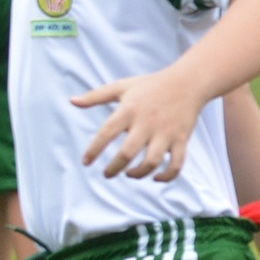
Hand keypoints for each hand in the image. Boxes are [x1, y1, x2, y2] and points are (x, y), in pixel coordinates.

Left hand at [74, 68, 207, 179]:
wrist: (187, 82)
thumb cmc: (151, 84)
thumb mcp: (122, 86)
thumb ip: (96, 96)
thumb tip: (71, 101)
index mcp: (129, 110)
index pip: (106, 133)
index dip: (93, 150)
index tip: (86, 162)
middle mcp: (147, 123)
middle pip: (127, 153)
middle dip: (114, 168)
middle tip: (107, 174)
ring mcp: (165, 132)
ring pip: (151, 162)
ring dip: (138, 174)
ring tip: (129, 174)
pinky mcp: (181, 139)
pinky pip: (176, 164)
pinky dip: (167, 176)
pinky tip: (156, 177)